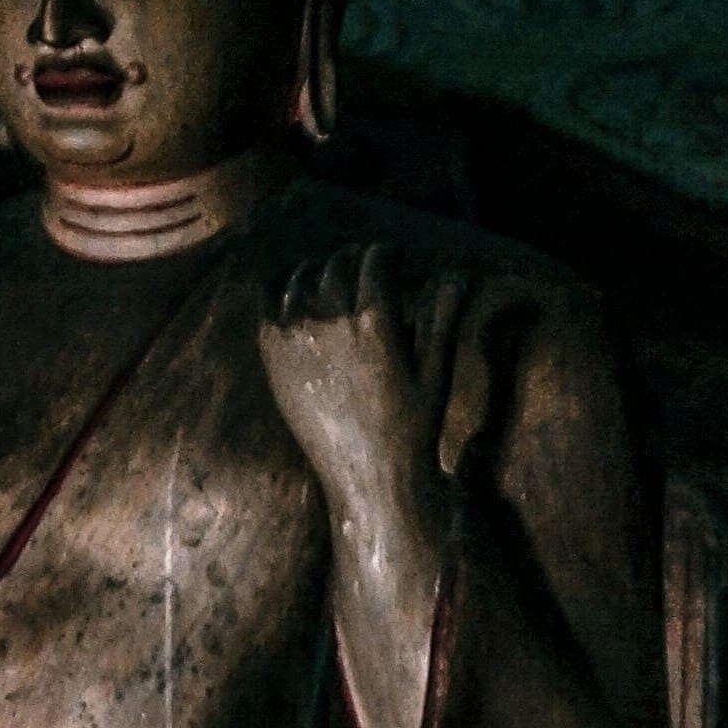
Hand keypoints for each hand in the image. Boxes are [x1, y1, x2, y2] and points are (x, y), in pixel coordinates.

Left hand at [255, 240, 500, 543]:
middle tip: (365, 265)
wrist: (365, 473)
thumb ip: (443, 316)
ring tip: (333, 276)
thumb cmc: (411, 425)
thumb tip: (458, 272)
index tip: (392, 256)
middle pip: (337, 265)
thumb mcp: (435, 371)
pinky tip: (294, 289)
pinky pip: (269, 302)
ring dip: (319, 269)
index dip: (386, 253)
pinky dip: (281, 286)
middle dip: (354, 259)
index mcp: (374, 321)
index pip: (374, 261)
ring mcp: (294, 337)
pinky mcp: (272, 354)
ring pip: (300, 277)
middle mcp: (329, 322)